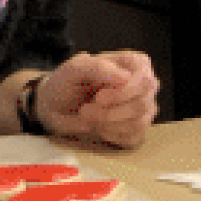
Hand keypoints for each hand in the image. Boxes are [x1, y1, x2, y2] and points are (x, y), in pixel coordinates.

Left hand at [37, 51, 158, 147]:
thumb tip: (125, 77)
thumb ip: (98, 67)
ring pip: (139, 123)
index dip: (124, 92)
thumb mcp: (74, 69)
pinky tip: (99, 127)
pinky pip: (134, 138)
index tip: (99, 98)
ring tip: (88, 117)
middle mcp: (143, 85)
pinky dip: (112, 135)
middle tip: (85, 111)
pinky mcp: (136, 128)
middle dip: (111, 112)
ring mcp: (142, 108)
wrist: (55, 107)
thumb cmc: (67, 83)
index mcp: (133, 63)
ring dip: (109, 125)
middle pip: (143, 103)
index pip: (144, 79)